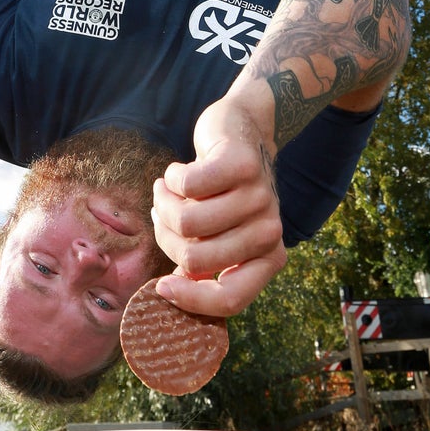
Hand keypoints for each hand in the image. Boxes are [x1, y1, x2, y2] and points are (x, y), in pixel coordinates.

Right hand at [150, 99, 286, 318]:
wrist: (243, 130)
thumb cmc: (222, 192)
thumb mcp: (219, 234)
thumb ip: (202, 265)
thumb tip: (166, 295)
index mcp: (268, 258)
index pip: (230, 300)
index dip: (189, 299)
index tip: (160, 286)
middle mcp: (269, 233)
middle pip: (195, 259)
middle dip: (166, 237)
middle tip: (163, 215)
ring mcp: (259, 198)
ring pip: (186, 222)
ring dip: (164, 204)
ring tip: (167, 190)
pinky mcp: (242, 165)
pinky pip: (187, 186)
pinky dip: (171, 178)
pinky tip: (177, 171)